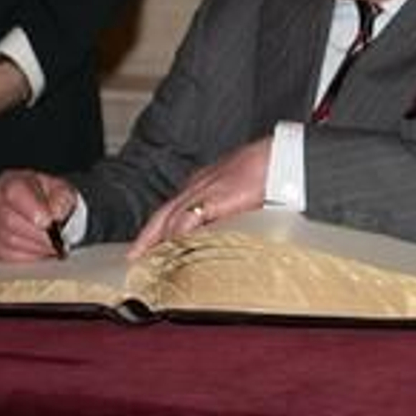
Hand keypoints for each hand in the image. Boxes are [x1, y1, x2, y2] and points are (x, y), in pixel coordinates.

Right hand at [0, 169, 74, 261]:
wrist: (42, 206)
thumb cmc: (49, 196)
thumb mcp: (62, 190)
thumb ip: (62, 198)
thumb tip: (57, 213)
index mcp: (12, 181)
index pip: (15, 192)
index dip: (32, 209)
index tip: (49, 222)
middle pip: (10, 220)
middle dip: (38, 234)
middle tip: (57, 240)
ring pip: (9, 240)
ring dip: (35, 246)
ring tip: (53, 245)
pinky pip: (6, 254)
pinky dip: (27, 255)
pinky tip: (40, 250)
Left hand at [128, 138, 270, 258]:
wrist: (281, 155)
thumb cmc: (268, 169)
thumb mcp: (242, 192)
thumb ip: (229, 209)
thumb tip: (223, 229)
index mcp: (204, 183)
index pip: (174, 208)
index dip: (160, 226)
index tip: (150, 243)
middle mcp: (198, 185)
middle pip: (163, 213)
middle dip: (147, 235)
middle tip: (133, 256)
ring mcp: (204, 190)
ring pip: (170, 218)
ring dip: (156, 239)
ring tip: (146, 259)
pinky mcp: (214, 198)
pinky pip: (187, 220)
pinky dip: (176, 235)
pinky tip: (169, 249)